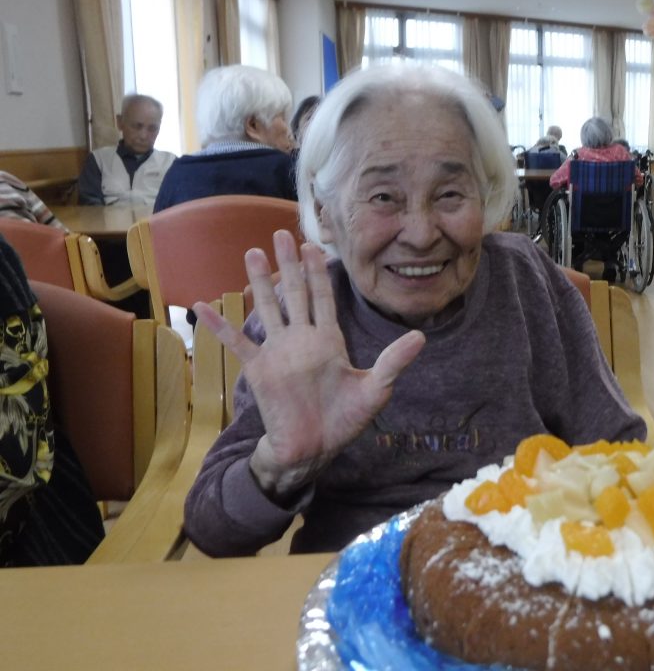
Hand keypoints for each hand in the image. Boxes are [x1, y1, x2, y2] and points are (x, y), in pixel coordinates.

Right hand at [193, 230, 425, 501]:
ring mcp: (279, 352)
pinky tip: (204, 307)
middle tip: (281, 233)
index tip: (314, 246)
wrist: (314, 449)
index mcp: (329, 340)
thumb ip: (393, 361)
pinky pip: (237, 343)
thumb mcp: (375, 389)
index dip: (319, 272)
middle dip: (289, 264)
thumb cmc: (345, 420)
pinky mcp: (260, 370)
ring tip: (253, 252)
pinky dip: (221, 326)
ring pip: (268, 308)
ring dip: (260, 282)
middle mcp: (302, 340)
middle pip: (295, 293)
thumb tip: (420, 338)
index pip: (324, 297)